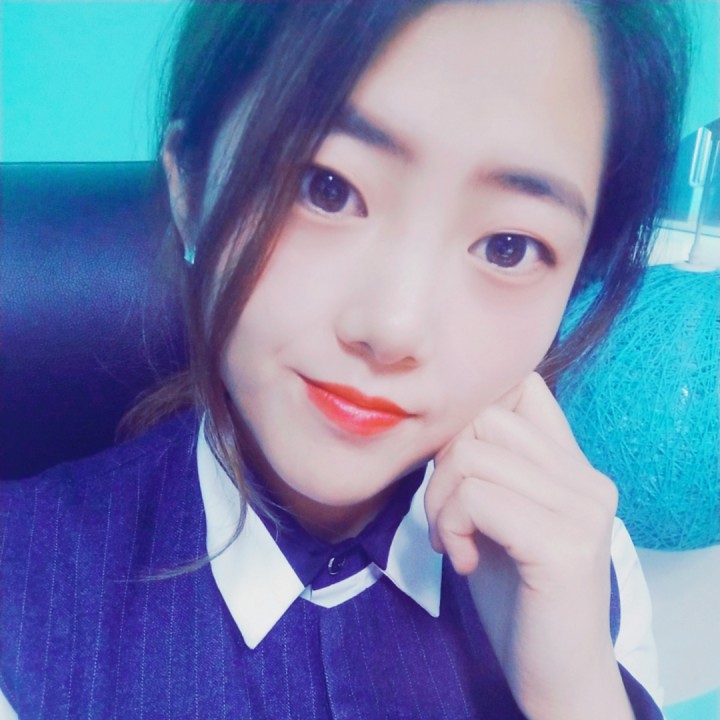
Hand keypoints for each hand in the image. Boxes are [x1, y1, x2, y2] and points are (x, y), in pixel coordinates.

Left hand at [425, 373, 633, 719]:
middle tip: (448, 517)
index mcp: (573, 464)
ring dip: (442, 504)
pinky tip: (467, 562)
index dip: (472, 414)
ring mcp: (582, 509)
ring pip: (471, 457)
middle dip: (444, 465)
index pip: (521, 384)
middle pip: (482, 418)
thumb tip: (448, 416)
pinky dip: (452, 528)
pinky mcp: (563, 544)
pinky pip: (476, 499)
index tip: (458, 468)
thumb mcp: (500, 512)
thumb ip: (489, 462)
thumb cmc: (515, 590)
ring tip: (457, 542)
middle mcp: (587, 477)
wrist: (556, 674)